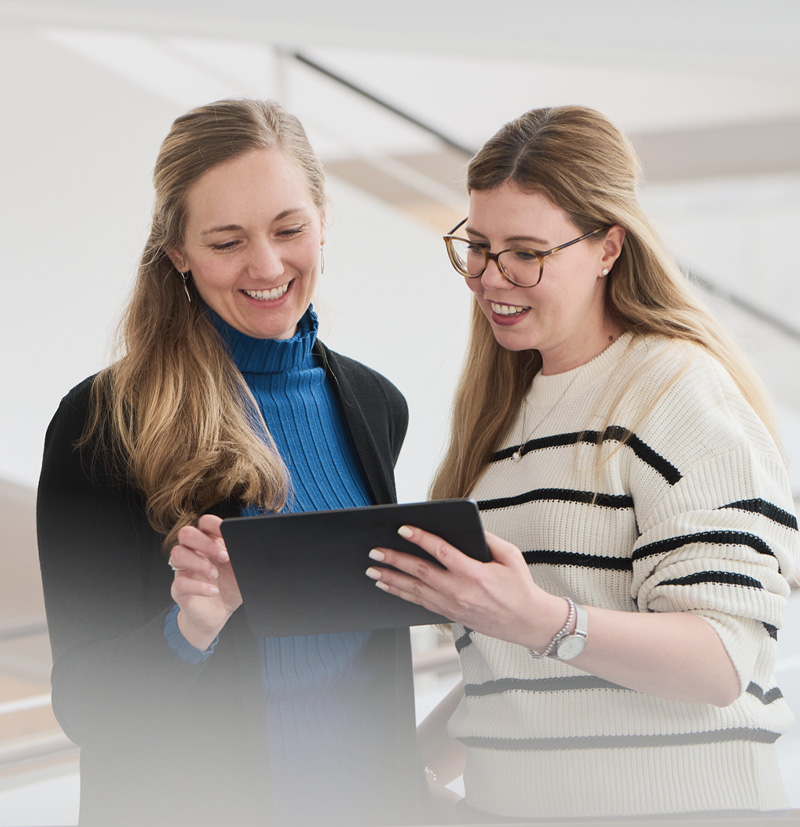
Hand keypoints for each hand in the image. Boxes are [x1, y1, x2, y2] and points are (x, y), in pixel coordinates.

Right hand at [168, 514, 241, 649]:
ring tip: (215, 575)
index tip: (227, 533)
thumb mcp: (241, 570)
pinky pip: (181, 582)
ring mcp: (184, 570)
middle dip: (206, 543)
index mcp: (209, 543)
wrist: (219, 614)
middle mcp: (194, 553)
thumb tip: (252, 546)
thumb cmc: (229, 587)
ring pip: (178, 554)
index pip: (204, 523)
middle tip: (223, 557)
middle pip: (187, 533)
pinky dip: (199, 587)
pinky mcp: (179, 589)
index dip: (214, 524)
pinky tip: (213, 591)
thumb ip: (243, 556)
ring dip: (199, 563)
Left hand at [366, 527, 564, 650]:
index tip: (404, 528)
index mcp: (475, 574)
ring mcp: (452, 606)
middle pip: (420, 572)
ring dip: (391, 579)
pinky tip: (388, 586)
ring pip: (415, 590)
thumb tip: (468, 526)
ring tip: (372, 570)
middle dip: (395, 560)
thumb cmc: (520, 588)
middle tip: (375, 551)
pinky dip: (401, 594)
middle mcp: (460, 591)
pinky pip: (420, 603)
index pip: (441, 552)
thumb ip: (489, 540)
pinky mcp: (449, 615)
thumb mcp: (511, 557)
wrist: (527, 623)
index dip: (421, 538)